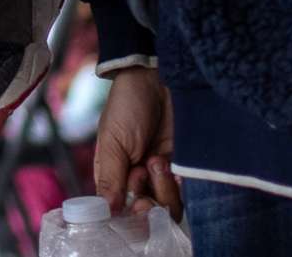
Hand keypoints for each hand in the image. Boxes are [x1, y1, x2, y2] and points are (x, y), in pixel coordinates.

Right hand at [94, 67, 180, 213]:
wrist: (157, 79)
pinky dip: (179, 185)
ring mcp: (161, 175)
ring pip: (167, 205)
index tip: (136, 200)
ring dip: (163, 189)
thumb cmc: (127, 105)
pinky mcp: (181, 168)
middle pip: (146, 212)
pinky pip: (184, 193)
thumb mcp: (112, 139)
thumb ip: (110, 176)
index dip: (129, 213)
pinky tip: (170, 161)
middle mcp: (137, 179)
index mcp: (114, 174)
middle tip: (144, 174)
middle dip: (148, 202)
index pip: (119, 209)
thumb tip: (107, 211)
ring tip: (156, 160)